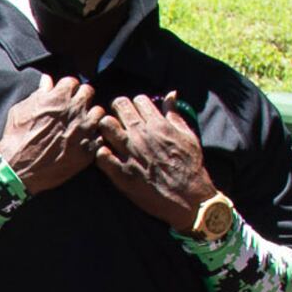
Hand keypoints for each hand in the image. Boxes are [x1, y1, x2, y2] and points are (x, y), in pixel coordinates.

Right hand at [0, 74, 100, 192]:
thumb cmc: (17, 138)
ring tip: (81, 124)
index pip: (73, 82)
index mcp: (59, 98)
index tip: (63, 96)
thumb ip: (38, 93)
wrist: (19, 168)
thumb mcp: (21, 110)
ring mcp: (84, 130)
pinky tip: (82, 141)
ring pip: (99, 113)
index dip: (67, 89)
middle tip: (73, 108)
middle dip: (81, 98)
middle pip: (89, 92)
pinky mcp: (88, 150)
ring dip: (90, 116)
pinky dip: (92, 138)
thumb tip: (47, 80)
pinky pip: (100, 137)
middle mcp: (75, 111)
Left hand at [91, 93, 218, 228]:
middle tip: (120, 121)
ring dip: (106, 128)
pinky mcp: (121, 173)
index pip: (137, 99)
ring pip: (106, 125)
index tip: (135, 114)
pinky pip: (101, 155)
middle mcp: (142, 135)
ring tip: (111, 137)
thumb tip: (171, 94)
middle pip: (119, 106)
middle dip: (118, 110)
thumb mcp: (188, 136)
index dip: (135, 104)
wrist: (189, 197)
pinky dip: (101, 153)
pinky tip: (107, 156)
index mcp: (158, 125)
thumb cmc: (190, 166)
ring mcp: (130, 153)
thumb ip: (175, 114)